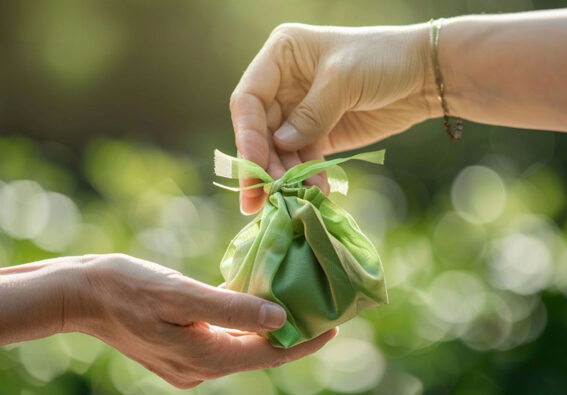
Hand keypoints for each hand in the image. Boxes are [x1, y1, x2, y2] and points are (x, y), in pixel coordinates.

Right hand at [66, 254, 335, 388]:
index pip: (269, 354)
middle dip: (291, 334)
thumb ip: (232, 308)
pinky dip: (241, 322)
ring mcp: (189, 360)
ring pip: (241, 344)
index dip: (304, 342)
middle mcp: (201, 366)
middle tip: (321, 311)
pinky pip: (222, 337)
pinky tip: (253, 301)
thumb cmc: (128, 288)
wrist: (80, 294)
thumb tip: (280, 317)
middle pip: (258, 351)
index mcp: (205, 356)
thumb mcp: (182, 294)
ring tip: (296, 303)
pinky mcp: (179, 348)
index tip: (334, 327)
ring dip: (267, 326)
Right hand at [230, 22, 437, 213]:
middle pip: (259, 130)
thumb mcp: (344, 78)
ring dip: (284, 176)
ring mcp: (299, 111)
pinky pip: (301, 159)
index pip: (248, 98)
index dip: (247, 133)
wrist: (425, 76)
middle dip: (261, 165)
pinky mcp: (317, 134)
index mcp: (280, 56)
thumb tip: (281, 145)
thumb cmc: (384, 58)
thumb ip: (311, 114)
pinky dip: (305, 177)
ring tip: (294, 198)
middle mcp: (282, 84)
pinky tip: (314, 191)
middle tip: (259, 198)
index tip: (254, 164)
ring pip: (278, 150)